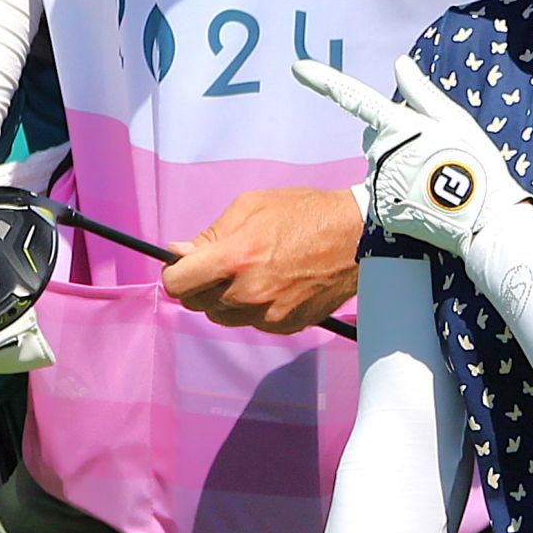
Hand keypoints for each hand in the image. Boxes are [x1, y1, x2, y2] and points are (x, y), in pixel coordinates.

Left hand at [165, 188, 362, 333]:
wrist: (356, 235)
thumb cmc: (303, 213)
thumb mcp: (250, 206)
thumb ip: (210, 234)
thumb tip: (177, 253)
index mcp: (234, 258)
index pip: (178, 284)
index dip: (176, 274)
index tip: (184, 267)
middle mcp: (248, 292)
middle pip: (197, 304)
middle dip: (200, 285)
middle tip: (220, 266)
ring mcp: (268, 314)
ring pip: (223, 316)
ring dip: (225, 299)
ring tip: (250, 274)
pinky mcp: (286, 326)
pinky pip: (252, 323)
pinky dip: (254, 309)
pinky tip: (273, 285)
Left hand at [291, 57, 531, 255]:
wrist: (482, 221)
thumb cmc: (475, 165)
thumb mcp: (455, 120)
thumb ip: (421, 93)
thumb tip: (399, 64)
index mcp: (397, 126)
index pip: (355, 99)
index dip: (325, 81)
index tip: (297, 67)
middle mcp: (380, 153)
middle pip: (377, 135)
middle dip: (397, 138)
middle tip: (434, 151)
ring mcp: (378, 183)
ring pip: (381, 163)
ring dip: (400, 164)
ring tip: (434, 178)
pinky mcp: (380, 210)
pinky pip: (384, 190)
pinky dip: (400, 190)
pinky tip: (424, 196)